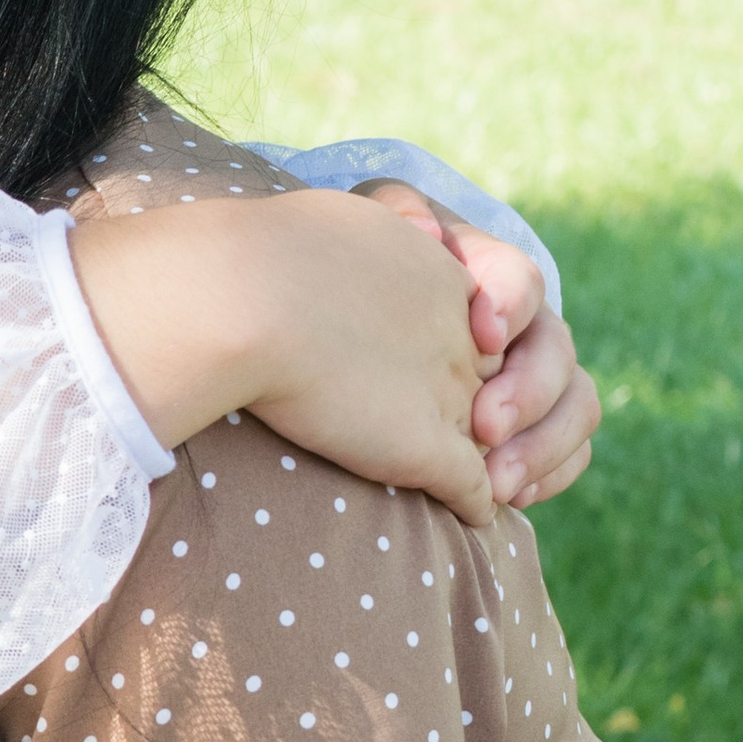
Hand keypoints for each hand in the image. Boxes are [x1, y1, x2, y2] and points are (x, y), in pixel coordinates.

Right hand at [75, 188, 495, 524]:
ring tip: (483, 482)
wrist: (246, 295)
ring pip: (496, 439)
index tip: (429, 369)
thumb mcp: (332, 226)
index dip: (461, 354)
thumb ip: (353, 243)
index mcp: (439, 275)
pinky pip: (475, 488)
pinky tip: (470, 515)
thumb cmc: (263, 255)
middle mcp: (455, 334)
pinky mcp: (427, 446)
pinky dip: (476, 504)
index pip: (475, 324)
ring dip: (493, 463)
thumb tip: (355, 246)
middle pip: (494, 380)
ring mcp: (447, 392)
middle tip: (478, 431)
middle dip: (490, 406)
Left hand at [353, 185, 600, 508]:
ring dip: (543, 446)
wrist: (339, 331)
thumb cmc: (351, 277)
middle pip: (557, 352)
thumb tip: (425, 230)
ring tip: (497, 483)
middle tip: (483, 429)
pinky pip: (569, 452)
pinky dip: (548, 474)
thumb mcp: (367, 231)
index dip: (510, 304)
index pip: (519, 278)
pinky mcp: (531, 428)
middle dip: (529, 393)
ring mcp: (533, 378)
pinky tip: (506, 496)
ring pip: (576, 405)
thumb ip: (395, 211)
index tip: (480, 335)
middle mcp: (522, 327)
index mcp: (486, 274)